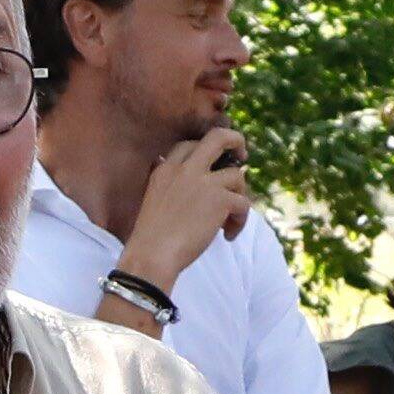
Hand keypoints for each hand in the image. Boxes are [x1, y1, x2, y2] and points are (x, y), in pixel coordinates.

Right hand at [148, 127, 257, 261]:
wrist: (152, 255)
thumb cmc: (149, 236)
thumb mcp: (152, 199)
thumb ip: (164, 183)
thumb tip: (171, 172)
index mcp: (165, 168)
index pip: (190, 145)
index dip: (206, 151)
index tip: (213, 164)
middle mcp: (185, 169)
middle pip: (218, 137)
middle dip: (236, 141)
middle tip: (243, 156)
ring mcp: (204, 182)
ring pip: (237, 175)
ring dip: (239, 197)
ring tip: (230, 220)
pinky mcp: (220, 200)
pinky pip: (243, 203)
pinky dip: (240, 221)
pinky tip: (228, 236)